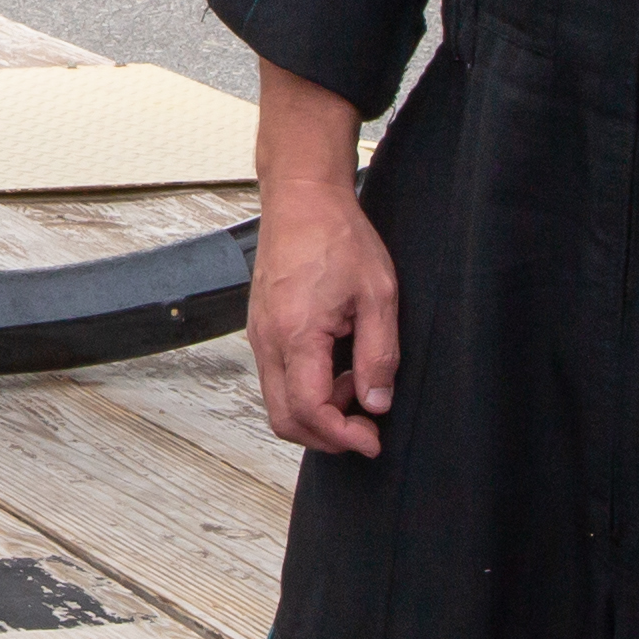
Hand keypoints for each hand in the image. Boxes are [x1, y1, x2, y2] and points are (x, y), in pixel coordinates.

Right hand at [241, 75, 398, 456]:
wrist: (301, 199)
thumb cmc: (338, 237)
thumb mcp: (378, 296)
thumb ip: (379, 355)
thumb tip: (376, 402)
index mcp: (296, 334)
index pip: (310, 411)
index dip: (342, 437)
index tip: (372, 439)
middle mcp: (267, 341)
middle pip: (284, 419)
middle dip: (326, 436)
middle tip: (365, 426)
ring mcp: (259, 336)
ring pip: (278, 401)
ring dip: (317, 412)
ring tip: (355, 386)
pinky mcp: (261, 329)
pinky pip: (276, 378)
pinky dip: (305, 389)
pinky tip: (336, 368)